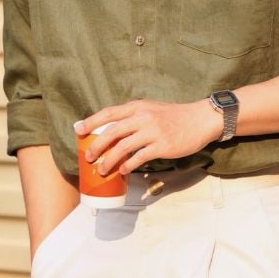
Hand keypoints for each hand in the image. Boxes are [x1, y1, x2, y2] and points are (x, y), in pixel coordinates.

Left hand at [75, 99, 223, 174]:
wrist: (200, 120)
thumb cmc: (175, 117)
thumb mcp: (152, 109)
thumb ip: (134, 117)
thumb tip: (114, 132)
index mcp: (138, 106)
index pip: (109, 113)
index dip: (92, 121)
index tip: (78, 129)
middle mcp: (143, 117)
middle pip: (112, 131)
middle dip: (96, 146)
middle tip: (88, 157)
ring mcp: (153, 131)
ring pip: (122, 147)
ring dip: (109, 160)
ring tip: (102, 169)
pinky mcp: (162, 146)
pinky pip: (139, 157)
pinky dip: (128, 165)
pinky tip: (122, 171)